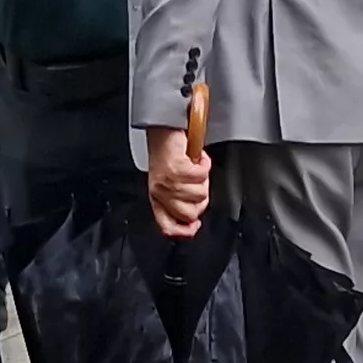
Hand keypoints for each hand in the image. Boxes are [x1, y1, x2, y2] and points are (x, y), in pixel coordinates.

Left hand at [147, 122, 211, 237]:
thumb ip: (179, 202)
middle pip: (190, 213)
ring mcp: (168, 181)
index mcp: (157, 199)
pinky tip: (198, 159)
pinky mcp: (176, 169)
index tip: (195, 226)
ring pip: (199, 194)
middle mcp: (160, 192)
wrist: (164, 130)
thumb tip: (194, 220)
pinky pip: (201, 176)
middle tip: (197, 183)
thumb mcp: (169, 184)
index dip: (185, 231)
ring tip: (195, 168)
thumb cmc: (167, 155)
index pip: (168, 227)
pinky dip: (205, 165)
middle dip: (201, 198)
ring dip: (203, 179)